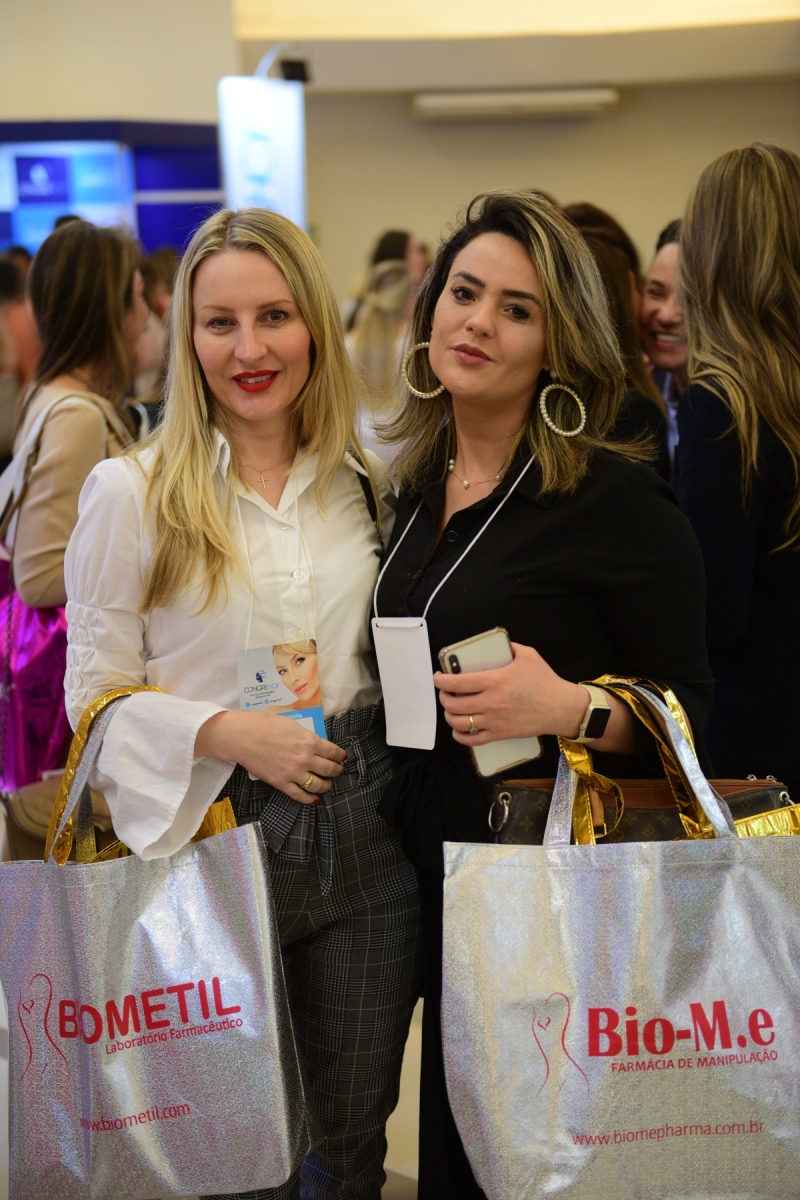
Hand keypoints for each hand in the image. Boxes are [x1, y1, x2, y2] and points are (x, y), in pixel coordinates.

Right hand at [195, 710, 346, 803]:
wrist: (242, 737)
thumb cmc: (264, 725)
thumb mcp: (291, 724)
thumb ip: (306, 735)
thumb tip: (315, 743)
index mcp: (309, 740)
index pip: (333, 751)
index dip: (340, 756)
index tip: (342, 758)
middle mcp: (305, 758)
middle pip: (329, 769)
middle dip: (336, 771)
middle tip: (338, 771)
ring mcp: (293, 773)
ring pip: (317, 785)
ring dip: (326, 785)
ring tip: (328, 784)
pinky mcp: (281, 783)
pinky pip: (300, 795)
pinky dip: (309, 799)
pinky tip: (314, 799)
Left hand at [433, 642, 587, 746]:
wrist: (561, 708)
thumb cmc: (545, 681)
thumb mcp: (528, 655)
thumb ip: (510, 647)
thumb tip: (498, 644)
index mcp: (494, 681)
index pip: (457, 683)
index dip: (441, 681)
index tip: (438, 677)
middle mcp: (490, 702)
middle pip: (453, 704)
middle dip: (443, 698)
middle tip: (445, 692)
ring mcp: (494, 720)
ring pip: (459, 722)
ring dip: (449, 715)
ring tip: (451, 709)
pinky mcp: (500, 734)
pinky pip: (472, 740)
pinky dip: (460, 736)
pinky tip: (458, 730)